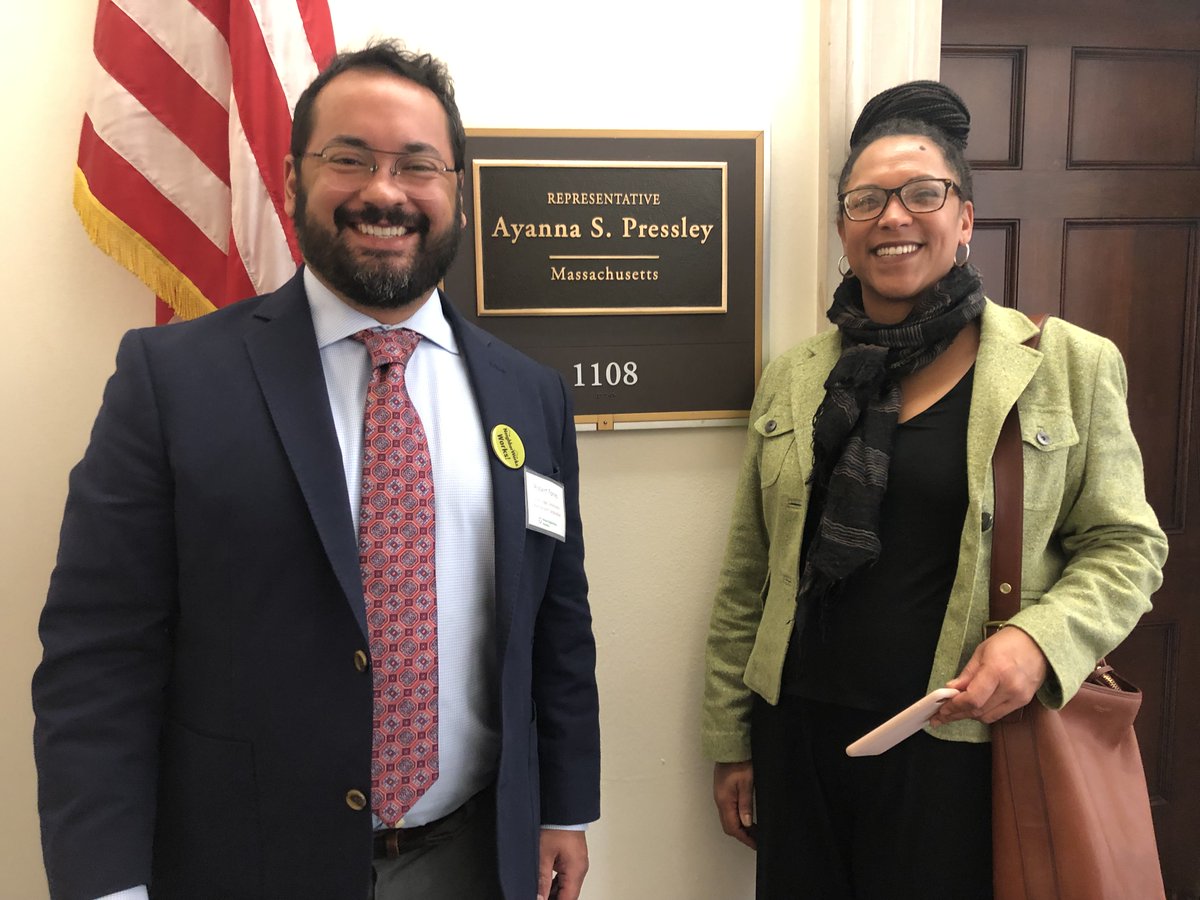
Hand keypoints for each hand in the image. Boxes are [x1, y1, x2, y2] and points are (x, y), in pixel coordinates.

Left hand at [537, 829, 587, 899]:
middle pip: (568, 895)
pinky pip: (565, 876)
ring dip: (554, 893)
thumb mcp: (544, 855)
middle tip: (539, 898)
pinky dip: (556, 884)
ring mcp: (577, 863)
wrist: (563, 808)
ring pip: (566, 887)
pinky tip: (544, 885)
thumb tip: (539, 897)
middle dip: (554, 899)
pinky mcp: (572, 857)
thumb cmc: (557, 825)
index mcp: (576, 870)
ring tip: (540, 894)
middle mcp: (579, 868)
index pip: (567, 899)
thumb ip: (541, 880)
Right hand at [712, 761, 755, 848]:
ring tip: (754, 830)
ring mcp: (720, 796)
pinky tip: (746, 817)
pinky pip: (728, 811)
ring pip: (728, 819)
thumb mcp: (746, 783)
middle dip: (742, 835)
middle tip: (756, 839)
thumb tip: (746, 823)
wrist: (729, 747)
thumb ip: (746, 804)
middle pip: (729, 826)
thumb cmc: (738, 762)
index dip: (745, 838)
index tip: (756, 844)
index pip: (733, 828)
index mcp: (725, 801)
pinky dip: (737, 818)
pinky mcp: (722, 792)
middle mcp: (720, 800)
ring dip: (740, 827)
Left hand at [930, 626, 1047, 725]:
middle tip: (941, 715)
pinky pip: (999, 714)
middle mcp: (1010, 687)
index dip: (954, 707)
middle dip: (957, 714)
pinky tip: (973, 708)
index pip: (973, 698)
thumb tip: (951, 689)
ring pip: (988, 716)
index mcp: (997, 670)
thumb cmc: (1009, 642)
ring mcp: (1019, 697)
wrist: (1039, 643)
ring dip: (969, 715)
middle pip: (978, 711)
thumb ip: (966, 674)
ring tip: (954, 712)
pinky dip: (983, 712)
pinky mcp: (1023, 702)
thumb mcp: (981, 652)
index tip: (941, 710)